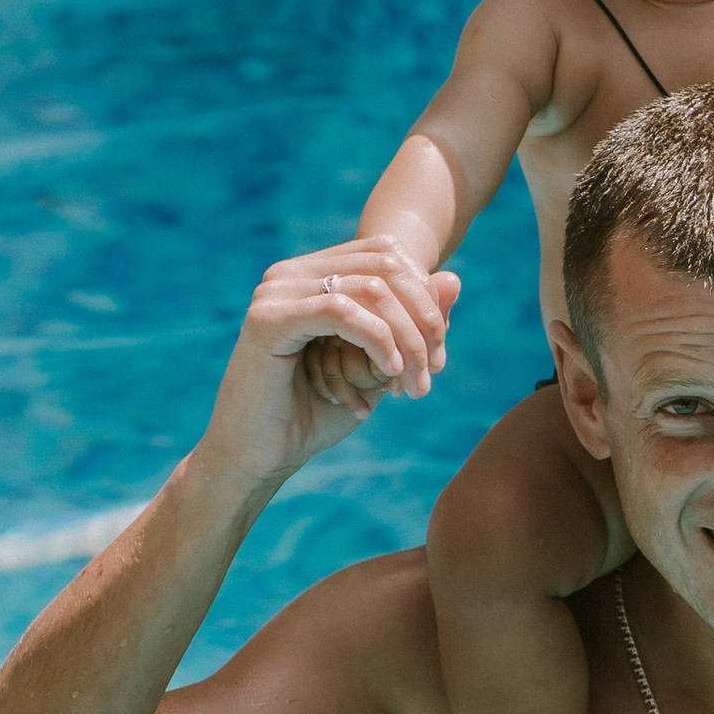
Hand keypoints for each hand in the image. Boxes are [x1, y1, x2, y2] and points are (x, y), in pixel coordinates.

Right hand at [201, 242, 459, 490]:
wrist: (258, 457)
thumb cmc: (313, 415)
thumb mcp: (378, 366)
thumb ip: (412, 324)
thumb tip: (456, 278)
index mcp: (312, 275)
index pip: (388, 256)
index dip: (426, 298)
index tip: (437, 357)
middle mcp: (292, 274)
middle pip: (385, 267)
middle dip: (423, 320)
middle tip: (431, 373)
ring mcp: (277, 291)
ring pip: (370, 288)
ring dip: (406, 338)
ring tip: (412, 385)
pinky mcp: (267, 319)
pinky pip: (339, 310)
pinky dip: (377, 340)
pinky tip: (388, 373)